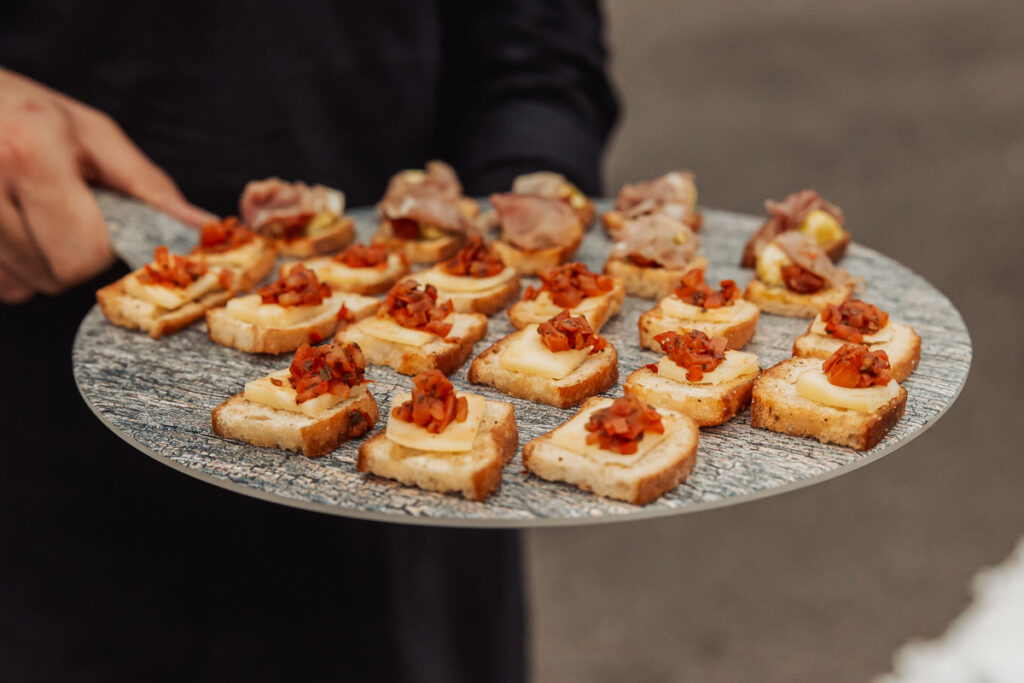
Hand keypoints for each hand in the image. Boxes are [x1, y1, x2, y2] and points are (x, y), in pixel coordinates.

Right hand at [0, 68, 215, 302]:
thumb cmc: (28, 113)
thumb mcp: (93, 134)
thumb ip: (149, 187)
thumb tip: (201, 227)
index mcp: (32, 152)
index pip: (82, 253)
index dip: (99, 250)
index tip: (94, 223)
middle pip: (54, 276)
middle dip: (69, 260)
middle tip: (57, 219)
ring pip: (19, 287)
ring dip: (34, 266)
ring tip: (25, 216)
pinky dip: (7, 268)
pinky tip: (4, 227)